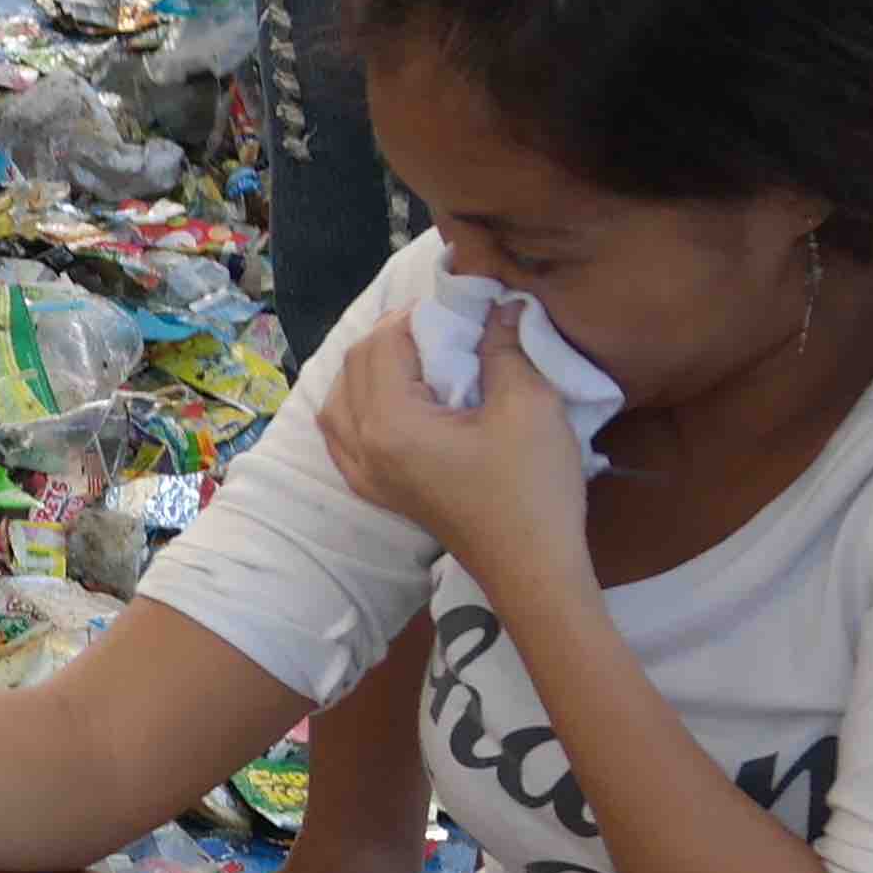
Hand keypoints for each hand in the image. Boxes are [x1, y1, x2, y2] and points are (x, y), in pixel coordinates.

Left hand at [315, 290, 594, 599]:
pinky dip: (358, 405)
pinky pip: (342, 434)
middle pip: (354, 366)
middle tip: (442, 326)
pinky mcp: (374, 490)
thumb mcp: (528, 405)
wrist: (532, 566)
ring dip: (370, 368)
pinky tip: (394, 398)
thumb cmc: (534, 488)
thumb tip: (496, 306)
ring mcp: (362, 474)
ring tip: (420, 357)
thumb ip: (503, 347)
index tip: (457, 307)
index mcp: (389, 425)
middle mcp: (360, 448)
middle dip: (392, 336)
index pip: (380, 344)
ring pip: (338, 400)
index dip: (415, 315)